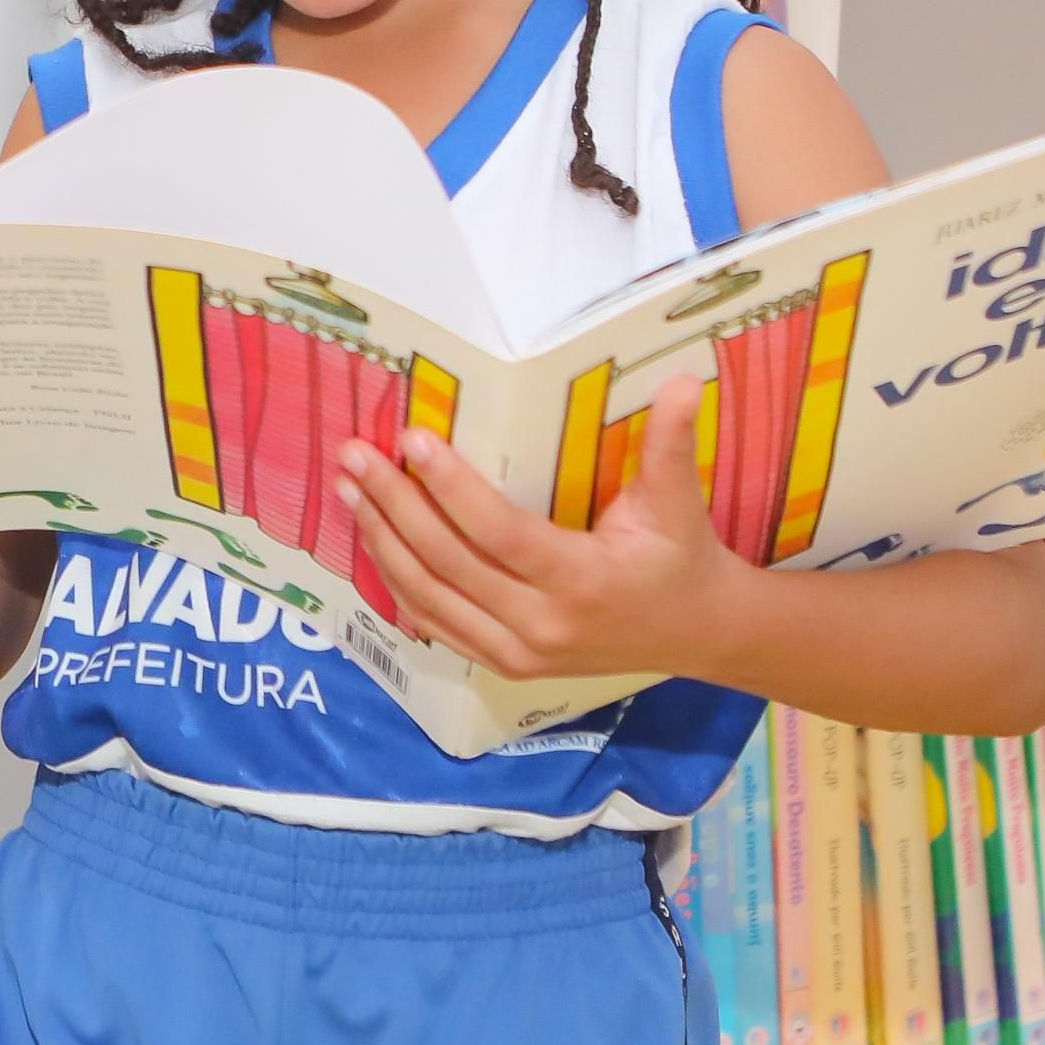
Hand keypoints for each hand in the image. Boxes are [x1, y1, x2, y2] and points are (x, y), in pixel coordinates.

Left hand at [333, 359, 742, 682]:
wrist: (695, 634)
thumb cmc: (681, 557)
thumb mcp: (678, 502)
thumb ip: (671, 444)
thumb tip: (684, 380)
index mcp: (584, 581)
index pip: (499, 533)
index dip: (451, 487)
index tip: (412, 439)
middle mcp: (542, 625)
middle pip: (448, 562)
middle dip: (394, 505)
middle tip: (355, 455)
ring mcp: (516, 652)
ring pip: (429, 596)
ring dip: (382, 540)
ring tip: (348, 488)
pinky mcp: (501, 663)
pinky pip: (434, 622)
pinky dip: (397, 581)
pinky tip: (372, 537)